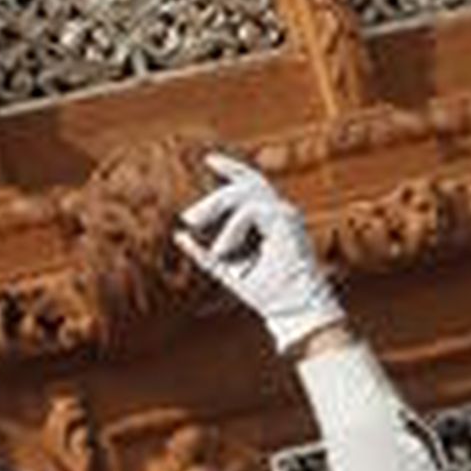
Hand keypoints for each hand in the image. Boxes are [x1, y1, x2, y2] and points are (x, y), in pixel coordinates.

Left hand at [175, 152, 343, 353]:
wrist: (291, 310)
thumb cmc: (264, 293)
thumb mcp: (224, 268)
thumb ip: (203, 252)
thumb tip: (178, 235)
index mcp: (271, 219)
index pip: (252, 183)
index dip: (232, 168)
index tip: (209, 160)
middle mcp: (281, 212)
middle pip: (246, 183)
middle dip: (213, 198)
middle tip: (188, 218)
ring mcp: (286, 214)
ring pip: (245, 192)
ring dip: (215, 206)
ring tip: (195, 226)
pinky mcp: (286, 220)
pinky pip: (250, 211)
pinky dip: (231, 229)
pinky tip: (221, 252)